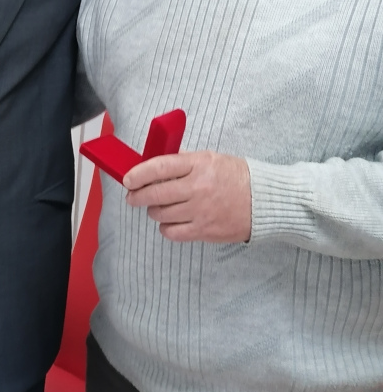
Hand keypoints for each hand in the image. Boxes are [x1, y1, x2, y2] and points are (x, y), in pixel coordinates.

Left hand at [123, 150, 251, 242]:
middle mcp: (198, 187)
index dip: (138, 174)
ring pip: (161, 214)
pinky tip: (170, 222)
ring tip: (157, 207)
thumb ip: (183, 161)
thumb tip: (153, 164)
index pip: (159, 167)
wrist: (264, 201)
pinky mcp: (204, 230)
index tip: (128, 179)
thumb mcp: (210, 159)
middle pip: (155, 193)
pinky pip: (172, 232)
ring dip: (154, 211)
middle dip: (137, 196)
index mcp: (199, 165)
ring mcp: (201, 211)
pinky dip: (166, 228)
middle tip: (133, 196)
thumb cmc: (236, 177)